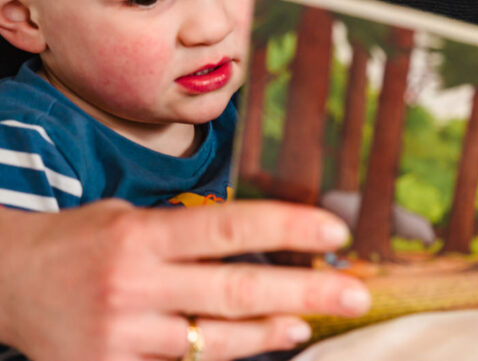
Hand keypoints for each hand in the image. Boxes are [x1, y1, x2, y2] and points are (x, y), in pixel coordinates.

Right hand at [0, 199, 370, 360]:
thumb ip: (189, 235)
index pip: (230, 227)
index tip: (336, 232)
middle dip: (305, 291)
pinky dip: (226, 354)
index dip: (289, 227)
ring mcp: (122, 333)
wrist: (7, 281)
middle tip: (356, 293)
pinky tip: (260, 343)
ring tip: (310, 322)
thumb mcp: (132, 218)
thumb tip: (264, 244)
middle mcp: (135, 283)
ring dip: (272, 331)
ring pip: (217, 339)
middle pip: (236, 290)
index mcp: (143, 235)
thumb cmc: (83, 241)